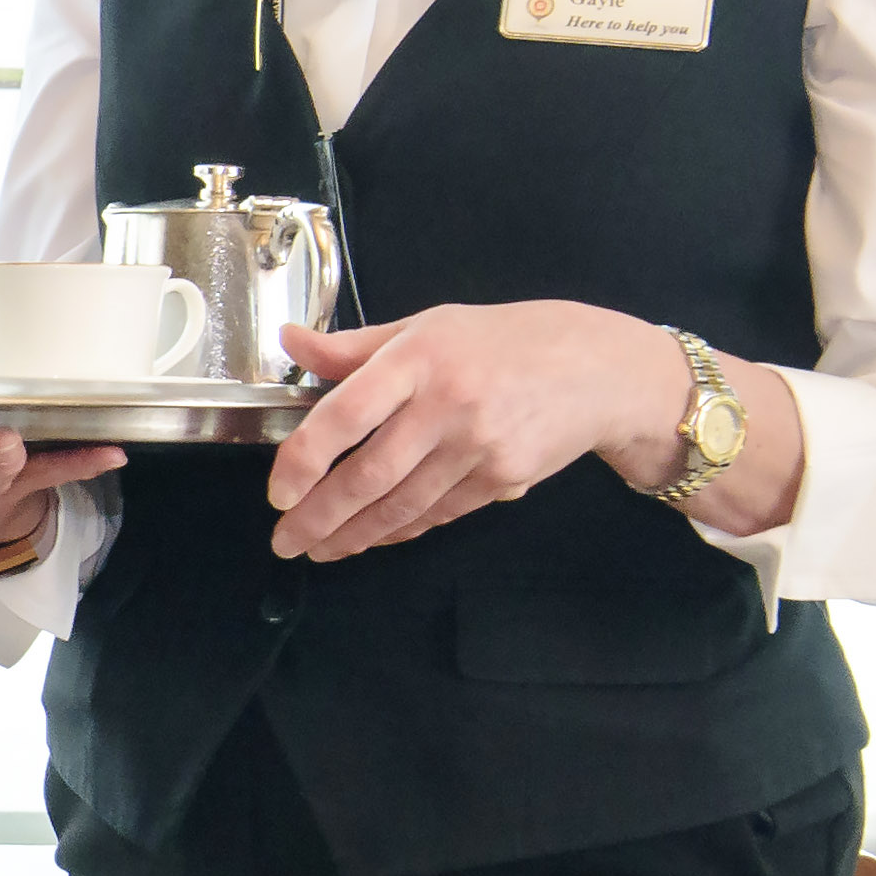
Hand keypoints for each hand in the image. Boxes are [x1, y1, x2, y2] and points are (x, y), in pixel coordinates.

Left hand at [262, 305, 698, 561]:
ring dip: (353, 535)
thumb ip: (355, 346)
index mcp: (418, 358)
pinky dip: (399, 530)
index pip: (345, 414)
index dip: (304, 460)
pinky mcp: (503, 478)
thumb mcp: (427, 326)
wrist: (597, 368)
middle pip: (369, 475)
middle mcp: (447, 405)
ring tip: (317, 548)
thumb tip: (292, 340)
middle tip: (285, 541)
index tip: (278, 492)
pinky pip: (438, 513)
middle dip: (319, 517)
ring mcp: (478, 446)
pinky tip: (370, 538)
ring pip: (402, 505)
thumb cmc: (502, 341)